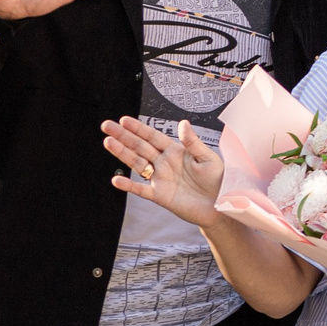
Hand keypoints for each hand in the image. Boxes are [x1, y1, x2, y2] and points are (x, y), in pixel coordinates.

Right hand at [103, 117, 224, 226]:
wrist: (220, 205)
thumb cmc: (217, 180)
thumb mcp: (208, 158)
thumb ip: (193, 142)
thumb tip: (183, 123)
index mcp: (176, 152)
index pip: (153, 136)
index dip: (139, 128)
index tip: (124, 120)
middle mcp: (164, 163)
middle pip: (140, 147)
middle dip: (123, 136)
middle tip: (107, 126)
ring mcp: (160, 179)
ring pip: (136, 163)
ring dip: (122, 153)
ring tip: (108, 142)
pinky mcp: (159, 195)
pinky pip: (141, 190)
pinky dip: (128, 185)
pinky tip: (116, 179)